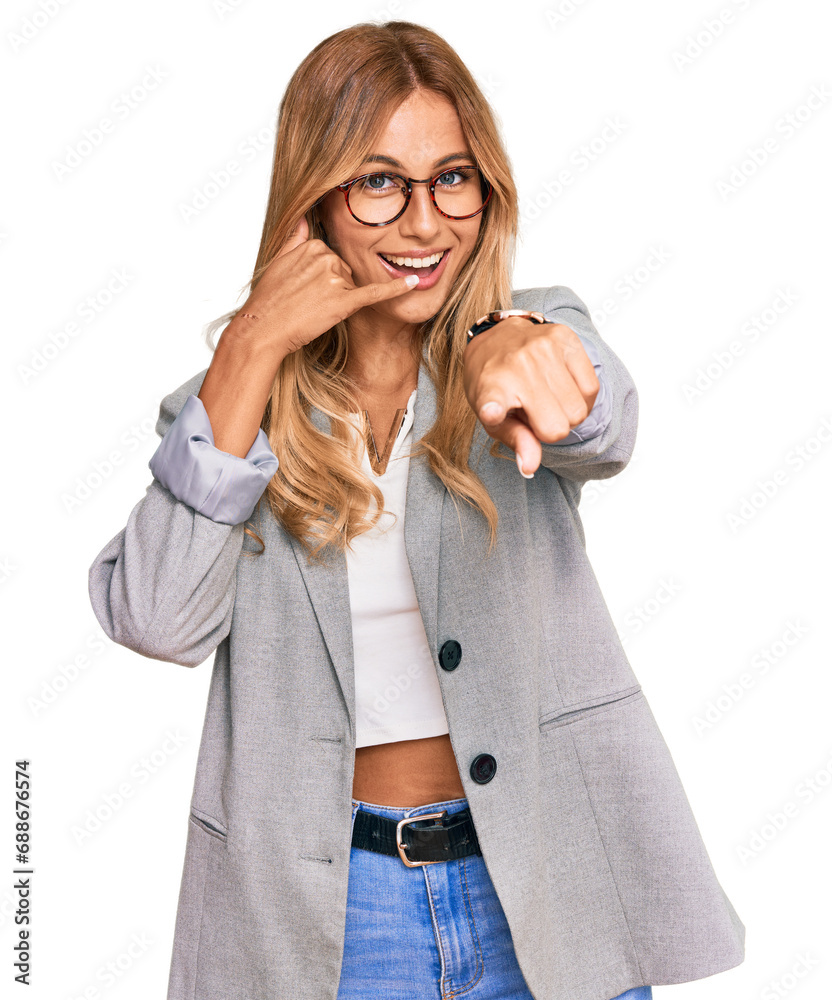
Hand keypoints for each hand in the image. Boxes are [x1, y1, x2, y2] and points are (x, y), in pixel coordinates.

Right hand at [232, 215, 417, 357]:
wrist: (263, 328)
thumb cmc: (269, 299)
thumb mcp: (278, 260)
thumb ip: (295, 237)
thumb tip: (303, 216)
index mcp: (312, 245)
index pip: (332, 256)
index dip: (323, 276)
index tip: (306, 288)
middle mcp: (325, 258)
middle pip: (344, 269)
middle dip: (332, 286)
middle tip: (308, 302)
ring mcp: (335, 279)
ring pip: (351, 284)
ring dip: (338, 298)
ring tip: (312, 309)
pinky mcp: (343, 301)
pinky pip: (374, 293)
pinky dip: (395, 289)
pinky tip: (412, 283)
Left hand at [462, 317, 599, 476]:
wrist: (497, 337)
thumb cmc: (495, 385)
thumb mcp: (494, 419)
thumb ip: (515, 441)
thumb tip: (530, 467)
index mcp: (491, 389)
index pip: (494, 403)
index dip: (494, 411)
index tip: (491, 413)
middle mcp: (518, 365)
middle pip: (558, 428)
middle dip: (551, 429)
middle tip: (536, 413)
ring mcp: (543, 349)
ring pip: (578, 411)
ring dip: (567, 414)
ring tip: (548, 400)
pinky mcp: (565, 338)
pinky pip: (592, 388)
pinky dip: (582, 398)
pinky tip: (564, 390)